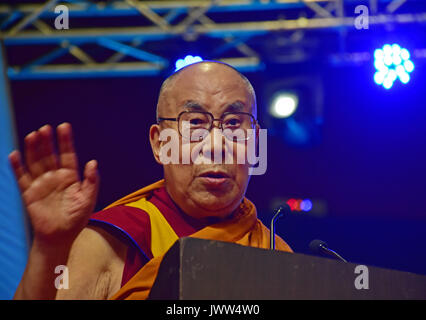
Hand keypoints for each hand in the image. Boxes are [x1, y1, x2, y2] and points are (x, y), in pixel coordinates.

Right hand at [9, 123, 98, 247]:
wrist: (60, 237)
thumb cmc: (77, 218)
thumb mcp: (88, 199)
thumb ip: (92, 181)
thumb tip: (93, 162)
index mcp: (70, 176)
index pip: (68, 154)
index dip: (66, 141)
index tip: (64, 126)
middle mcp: (55, 176)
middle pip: (49, 155)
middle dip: (47, 142)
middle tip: (45, 129)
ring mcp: (41, 183)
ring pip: (35, 162)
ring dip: (33, 149)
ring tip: (33, 135)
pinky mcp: (29, 193)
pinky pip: (22, 177)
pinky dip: (17, 166)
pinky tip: (14, 155)